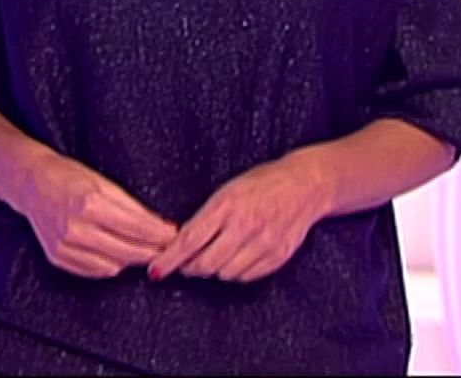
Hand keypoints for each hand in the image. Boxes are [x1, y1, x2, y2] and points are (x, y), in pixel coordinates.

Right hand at [19, 152, 177, 278]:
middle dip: (152, 251)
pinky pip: (94, 271)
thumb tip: (160, 226)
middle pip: (128, 252)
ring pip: (113, 266)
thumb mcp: (104, 183)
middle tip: (166, 248)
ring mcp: (65, 246)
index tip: (173, 235)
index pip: (137, 228)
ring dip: (132, 260)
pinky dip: (111, 266)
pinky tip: (119, 256)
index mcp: (91, 204)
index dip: (159, 234)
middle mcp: (76, 229)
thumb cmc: (69, 177)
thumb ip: (131, 207)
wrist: (31, 184)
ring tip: (144, 251)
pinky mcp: (58, 257)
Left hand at [146, 154, 328, 283]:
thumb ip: (206, 216)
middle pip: (206, 264)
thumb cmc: (261, 183)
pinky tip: (235, 259)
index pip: (190, 239)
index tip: (155, 271)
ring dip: (213, 270)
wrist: (304, 186)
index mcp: (227, 205)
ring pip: (224, 274)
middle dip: (190, 267)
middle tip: (187, 262)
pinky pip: (246, 277)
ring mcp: (263, 243)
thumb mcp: (227, 191)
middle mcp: (245, 226)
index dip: (170, 259)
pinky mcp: (277, 256)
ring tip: (214, 256)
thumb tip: (180, 242)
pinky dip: (235, 273)